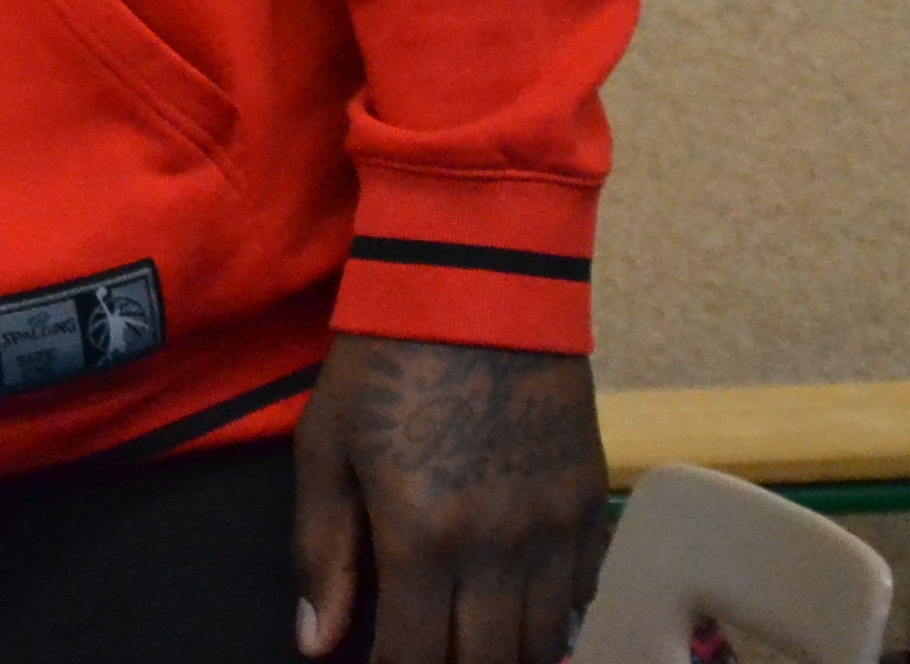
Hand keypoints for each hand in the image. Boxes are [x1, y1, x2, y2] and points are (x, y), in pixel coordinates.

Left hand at [292, 333, 605, 663]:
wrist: (477, 283)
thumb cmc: (382, 362)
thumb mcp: (327, 447)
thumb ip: (322, 552)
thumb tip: (317, 646)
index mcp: (423, 538)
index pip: (416, 660)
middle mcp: (499, 549)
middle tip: (427, 651)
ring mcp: (555, 530)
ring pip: (545, 644)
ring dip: (506, 655)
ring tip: (472, 642)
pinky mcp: (592, 504)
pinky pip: (584, 596)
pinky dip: (554, 619)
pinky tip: (521, 609)